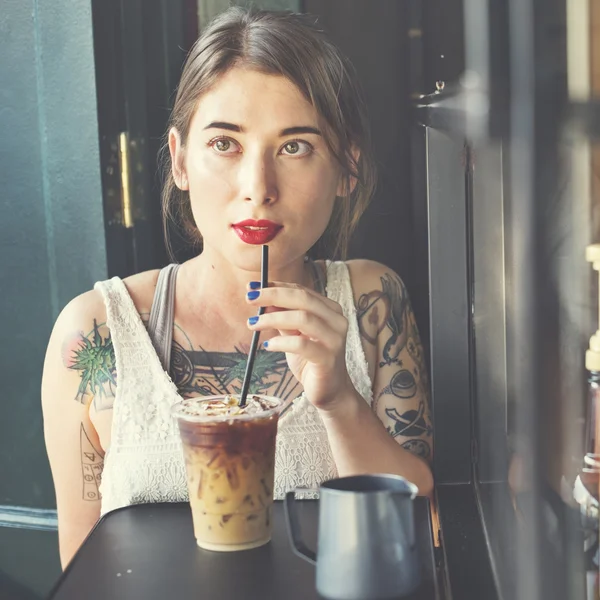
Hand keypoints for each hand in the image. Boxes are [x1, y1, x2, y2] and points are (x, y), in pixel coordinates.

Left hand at [246, 281, 354, 410]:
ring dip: (273, 318)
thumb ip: (281, 317)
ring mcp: (335, 339)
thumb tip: (260, 300)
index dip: (276, 286)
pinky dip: (281, 342)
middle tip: (249, 298)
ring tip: (253, 324)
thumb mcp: (293, 334)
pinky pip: (301, 344)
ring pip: (303, 318)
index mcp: (330, 309)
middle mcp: (336, 320)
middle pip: (303, 299)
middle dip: (273, 295)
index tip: (252, 287)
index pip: (301, 290)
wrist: (330, 391)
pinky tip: (268, 345)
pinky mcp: (328, 359)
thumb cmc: (311, 360)